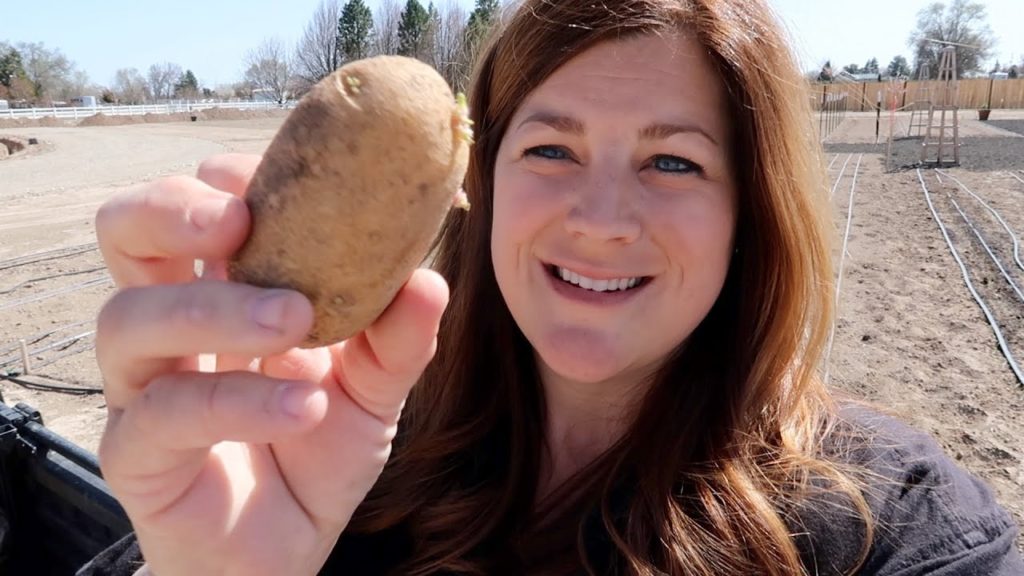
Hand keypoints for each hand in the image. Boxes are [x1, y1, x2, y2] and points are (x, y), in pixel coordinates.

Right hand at [94, 153, 447, 575]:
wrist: (289, 548)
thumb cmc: (318, 451)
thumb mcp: (374, 389)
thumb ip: (398, 339)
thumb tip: (428, 278)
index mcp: (222, 291)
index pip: (195, 208)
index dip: (228, 182)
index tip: (282, 178)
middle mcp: (171, 327)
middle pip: (125, 234)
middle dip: (171, 209)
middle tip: (241, 222)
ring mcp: (144, 389)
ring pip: (127, 319)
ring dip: (215, 307)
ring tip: (297, 320)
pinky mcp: (137, 457)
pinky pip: (162, 416)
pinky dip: (237, 401)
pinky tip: (304, 405)